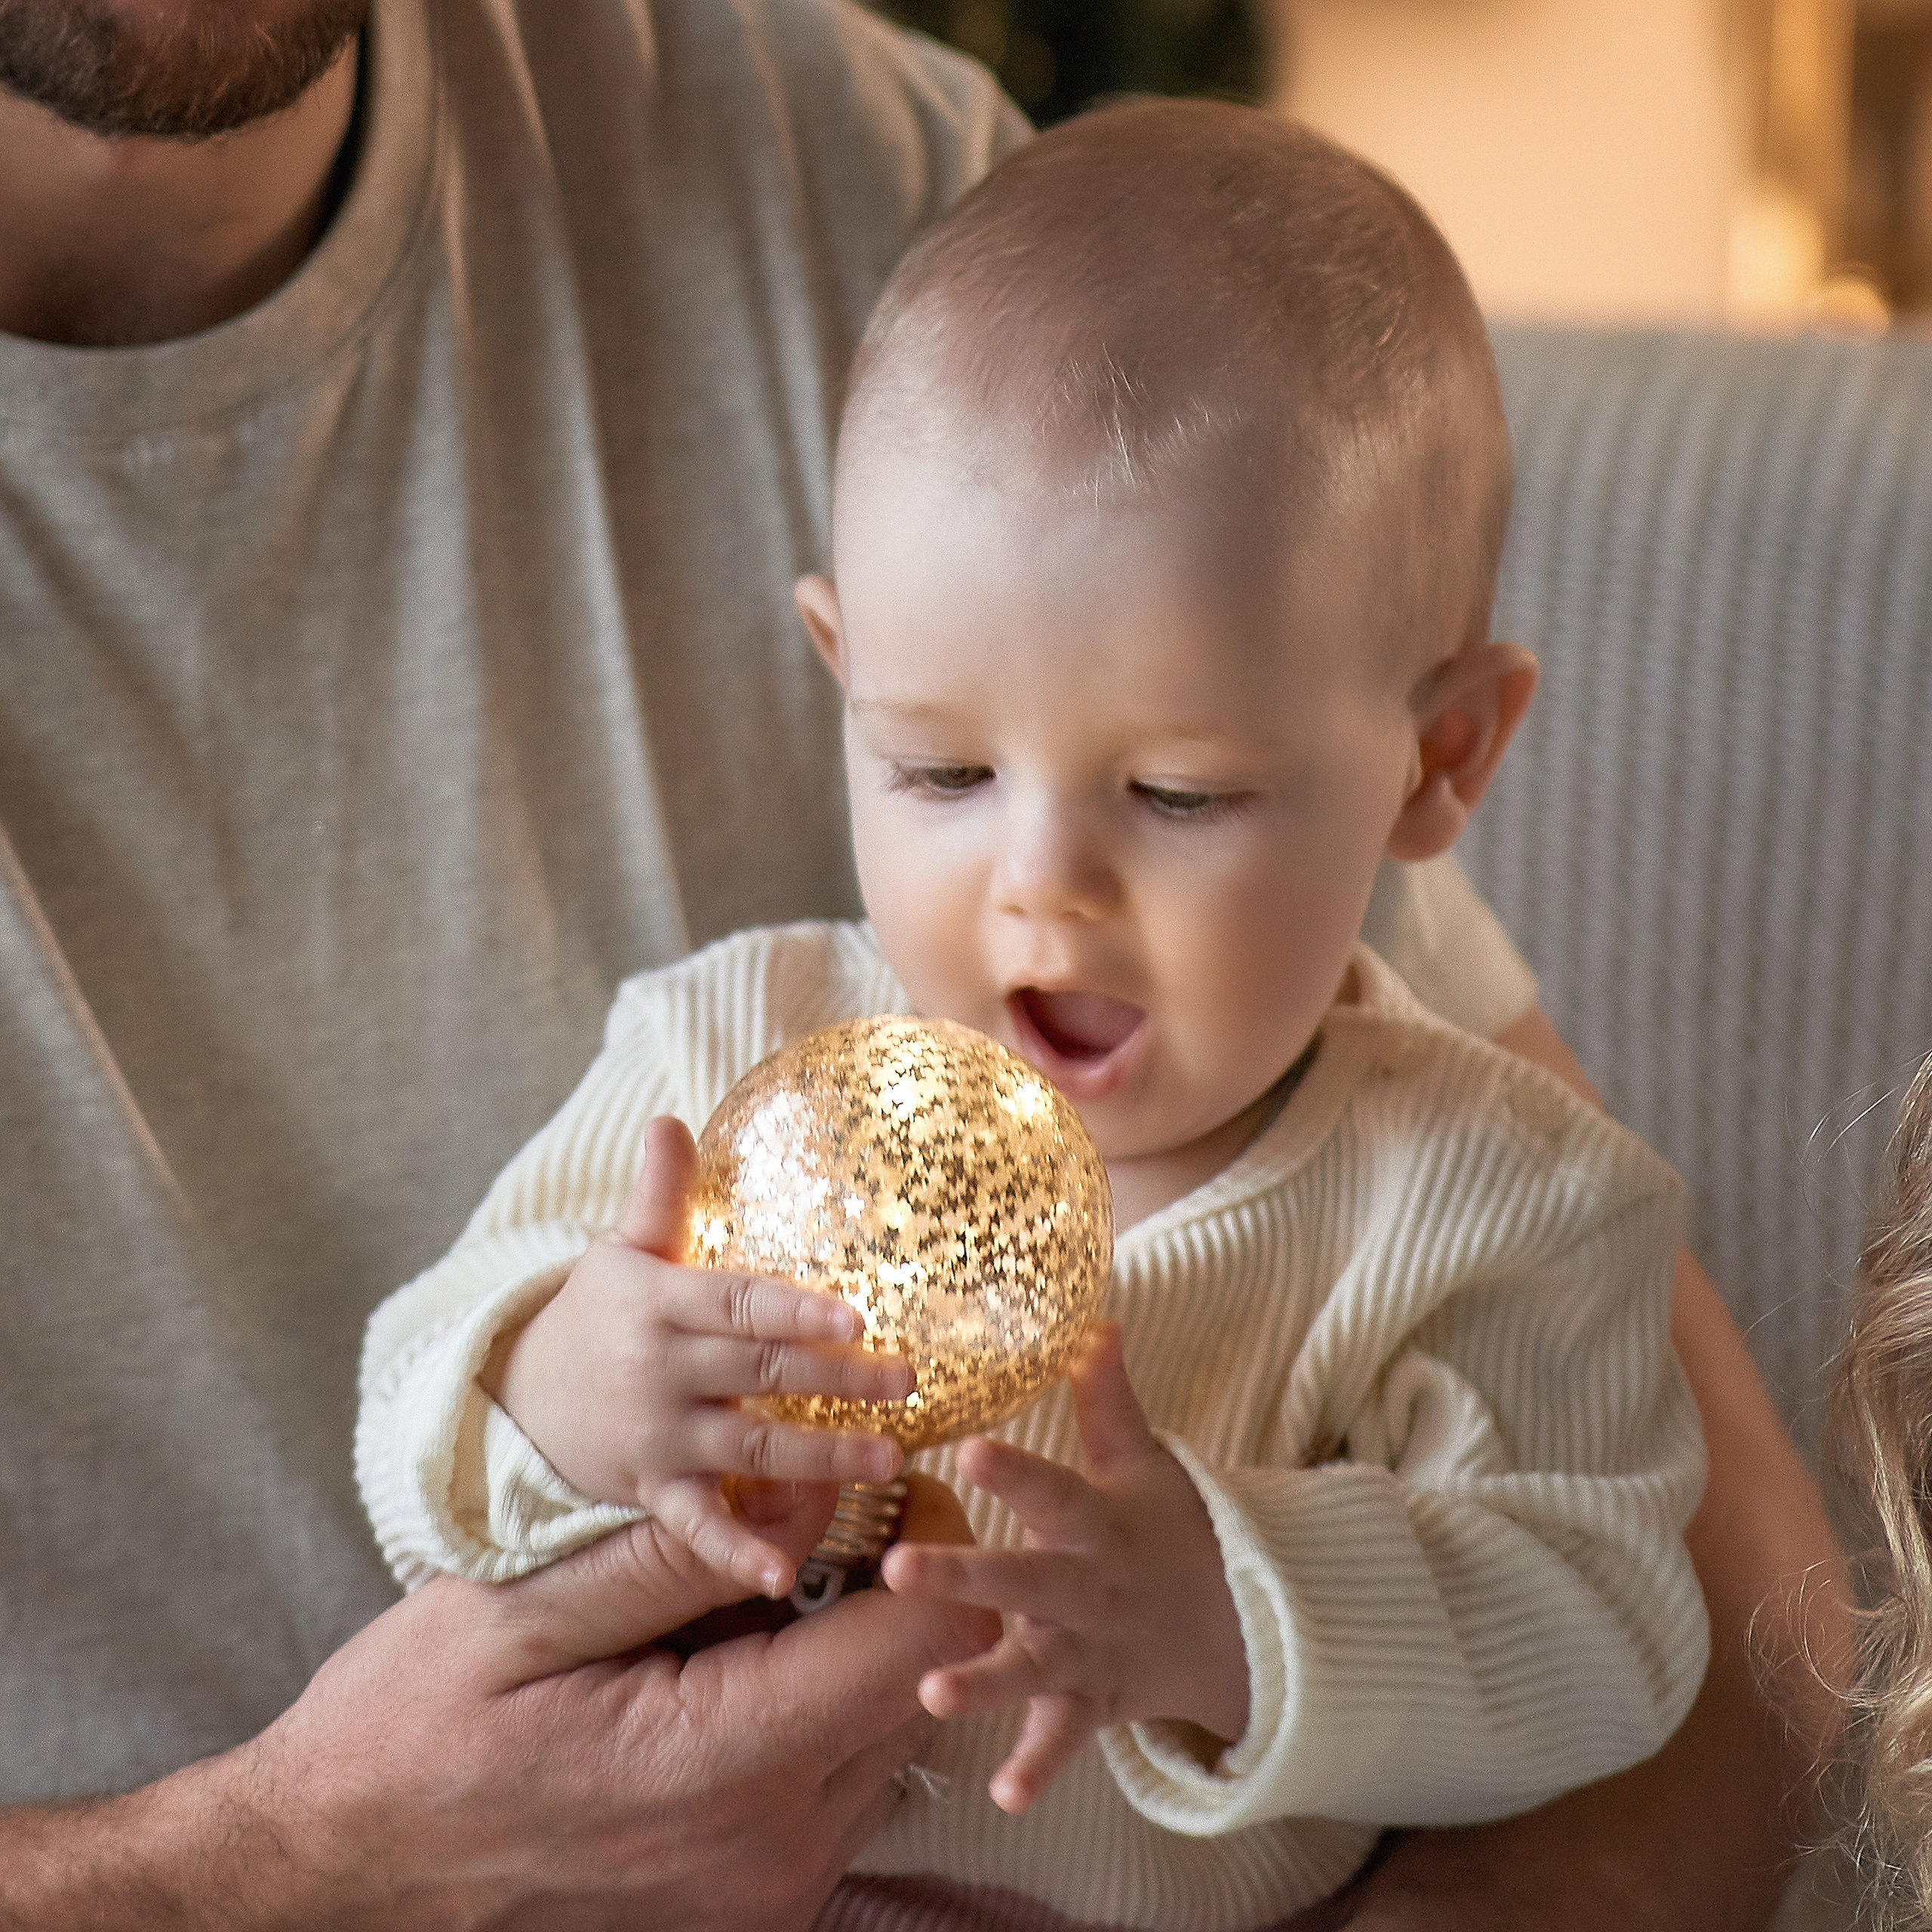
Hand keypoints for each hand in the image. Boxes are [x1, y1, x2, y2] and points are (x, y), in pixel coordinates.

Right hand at [1, 1474, 996, 1931]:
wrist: (331, 1874)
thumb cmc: (407, 1734)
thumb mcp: (524, 1619)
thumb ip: (682, 1559)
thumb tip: (810, 1492)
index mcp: (721, 1766)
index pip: (910, 1647)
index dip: (925, 1551)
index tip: (900, 1482)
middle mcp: (768, 1852)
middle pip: (916, 1694)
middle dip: (895, 1594)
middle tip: (834, 1516)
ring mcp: (760, 1894)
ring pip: (884, 1742)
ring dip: (853, 1656)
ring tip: (768, 1591)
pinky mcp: (743, 1907)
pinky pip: (835, 1791)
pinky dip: (815, 1716)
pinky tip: (738, 1670)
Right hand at [492, 1115, 915, 1597]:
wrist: (519, 1398)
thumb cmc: (598, 1313)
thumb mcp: (621, 1251)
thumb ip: (658, 1194)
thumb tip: (669, 1118)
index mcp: (659, 1303)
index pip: (739, 1304)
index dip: (798, 1312)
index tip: (859, 1317)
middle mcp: (660, 1372)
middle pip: (760, 1375)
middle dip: (836, 1381)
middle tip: (909, 1383)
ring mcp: (657, 1437)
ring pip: (749, 1450)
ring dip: (821, 1459)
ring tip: (890, 1460)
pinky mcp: (651, 1491)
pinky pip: (697, 1527)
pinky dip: (736, 1553)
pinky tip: (785, 1576)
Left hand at [881, 1324, 1248, 1813]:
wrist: (1239, 1624)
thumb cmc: (1166, 1529)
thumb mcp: (1143, 1461)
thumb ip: (1107, 1398)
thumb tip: (1092, 1318)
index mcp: (1093, 1522)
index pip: (1050, 1489)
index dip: (1012, 1470)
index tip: (966, 1446)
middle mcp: (1085, 1587)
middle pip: (1021, 1580)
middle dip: (962, 1577)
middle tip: (897, 1568)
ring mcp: (1089, 1652)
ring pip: (1029, 1667)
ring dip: (982, 1681)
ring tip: (930, 1694)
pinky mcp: (1093, 1704)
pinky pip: (1063, 1741)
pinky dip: (1037, 1768)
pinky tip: (1003, 1795)